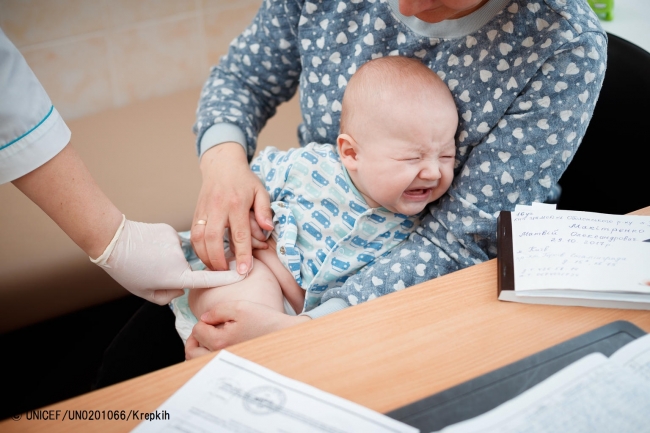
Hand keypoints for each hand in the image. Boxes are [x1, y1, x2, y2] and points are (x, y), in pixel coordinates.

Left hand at [91, 217, 245, 304]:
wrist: (113, 240)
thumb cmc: (127, 269)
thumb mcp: (146, 293)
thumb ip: (169, 295)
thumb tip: (182, 287)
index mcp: (175, 276)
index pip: (208, 279)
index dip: (226, 278)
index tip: (243, 274)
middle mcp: (181, 259)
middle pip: (187, 269)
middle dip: (175, 271)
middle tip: (151, 269)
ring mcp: (177, 243)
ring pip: (179, 255)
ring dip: (167, 257)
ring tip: (147, 257)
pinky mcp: (171, 231)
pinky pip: (173, 242)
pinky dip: (163, 246)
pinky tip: (148, 246)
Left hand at [185, 300, 310, 358]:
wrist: (283, 335)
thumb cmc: (264, 320)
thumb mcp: (240, 307)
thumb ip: (217, 310)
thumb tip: (204, 318)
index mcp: (220, 341)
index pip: (197, 331)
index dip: (203, 321)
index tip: (213, 318)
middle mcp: (221, 355)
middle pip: (192, 352)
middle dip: (193, 338)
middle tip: (202, 329)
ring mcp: (226, 362)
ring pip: (199, 362)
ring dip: (199, 349)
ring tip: (207, 338)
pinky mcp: (233, 365)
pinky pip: (212, 364)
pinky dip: (209, 355)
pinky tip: (219, 345)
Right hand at [191, 143, 272, 273]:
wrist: (222, 164)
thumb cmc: (244, 180)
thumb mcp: (260, 191)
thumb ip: (264, 210)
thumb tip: (268, 229)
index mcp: (237, 204)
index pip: (239, 234)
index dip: (242, 255)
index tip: (244, 271)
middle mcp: (218, 208)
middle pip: (213, 239)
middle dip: (218, 260)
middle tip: (226, 274)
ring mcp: (204, 210)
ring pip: (198, 238)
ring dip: (205, 257)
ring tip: (215, 269)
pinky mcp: (196, 212)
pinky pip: (193, 234)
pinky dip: (198, 249)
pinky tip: (206, 257)